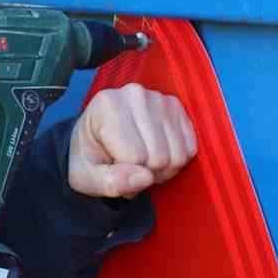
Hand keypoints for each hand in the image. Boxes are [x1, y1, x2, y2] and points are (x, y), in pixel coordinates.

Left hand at [69, 83, 196, 198]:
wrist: (95, 137)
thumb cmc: (89, 156)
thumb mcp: (86, 177)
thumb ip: (111, 182)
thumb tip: (145, 178)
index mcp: (106, 105)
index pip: (134, 158)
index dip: (126, 174)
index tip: (112, 165)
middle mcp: (135, 94)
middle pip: (159, 158)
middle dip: (145, 173)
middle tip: (128, 166)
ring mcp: (159, 98)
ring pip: (177, 155)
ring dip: (162, 169)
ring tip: (141, 160)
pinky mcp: (176, 107)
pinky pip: (190, 148)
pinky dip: (176, 159)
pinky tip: (156, 151)